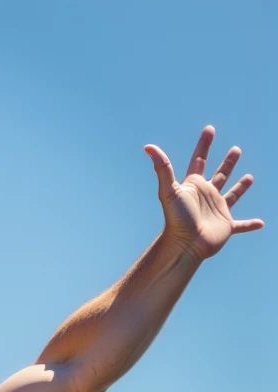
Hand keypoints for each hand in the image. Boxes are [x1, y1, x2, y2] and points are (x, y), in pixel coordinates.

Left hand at [145, 127, 262, 259]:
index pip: (199, 160)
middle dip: (228, 163)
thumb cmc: (176, 219)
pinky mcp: (225, 226)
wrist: (184, 246)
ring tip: (249, 178)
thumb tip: (148, 147)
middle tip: (236, 150)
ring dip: (240, 187)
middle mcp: (206, 196)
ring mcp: (217, 211)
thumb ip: (162, 167)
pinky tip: (260, 223)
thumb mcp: (168, 190)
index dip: (204, 145)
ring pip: (232, 195)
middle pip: (220, 175)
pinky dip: (249, 225)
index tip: (209, 130)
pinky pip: (241, 225)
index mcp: (194, 186)